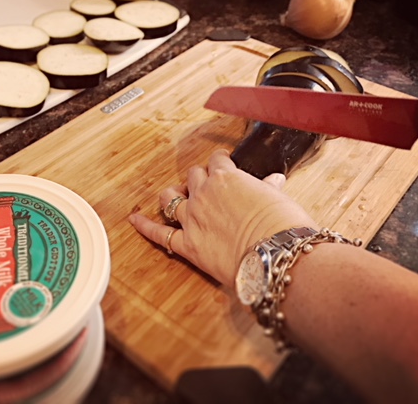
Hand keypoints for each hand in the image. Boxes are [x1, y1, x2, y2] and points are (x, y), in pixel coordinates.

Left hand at [128, 149, 317, 287]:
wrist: (276, 256)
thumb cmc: (282, 227)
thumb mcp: (278, 200)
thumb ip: (269, 188)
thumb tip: (275, 180)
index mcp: (226, 178)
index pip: (217, 162)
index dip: (219, 163)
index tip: (221, 164)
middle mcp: (204, 194)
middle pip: (192, 176)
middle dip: (198, 179)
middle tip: (205, 186)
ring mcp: (192, 218)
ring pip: (170, 198)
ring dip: (172, 196)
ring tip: (176, 197)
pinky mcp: (187, 244)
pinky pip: (160, 233)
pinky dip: (145, 227)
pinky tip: (134, 220)